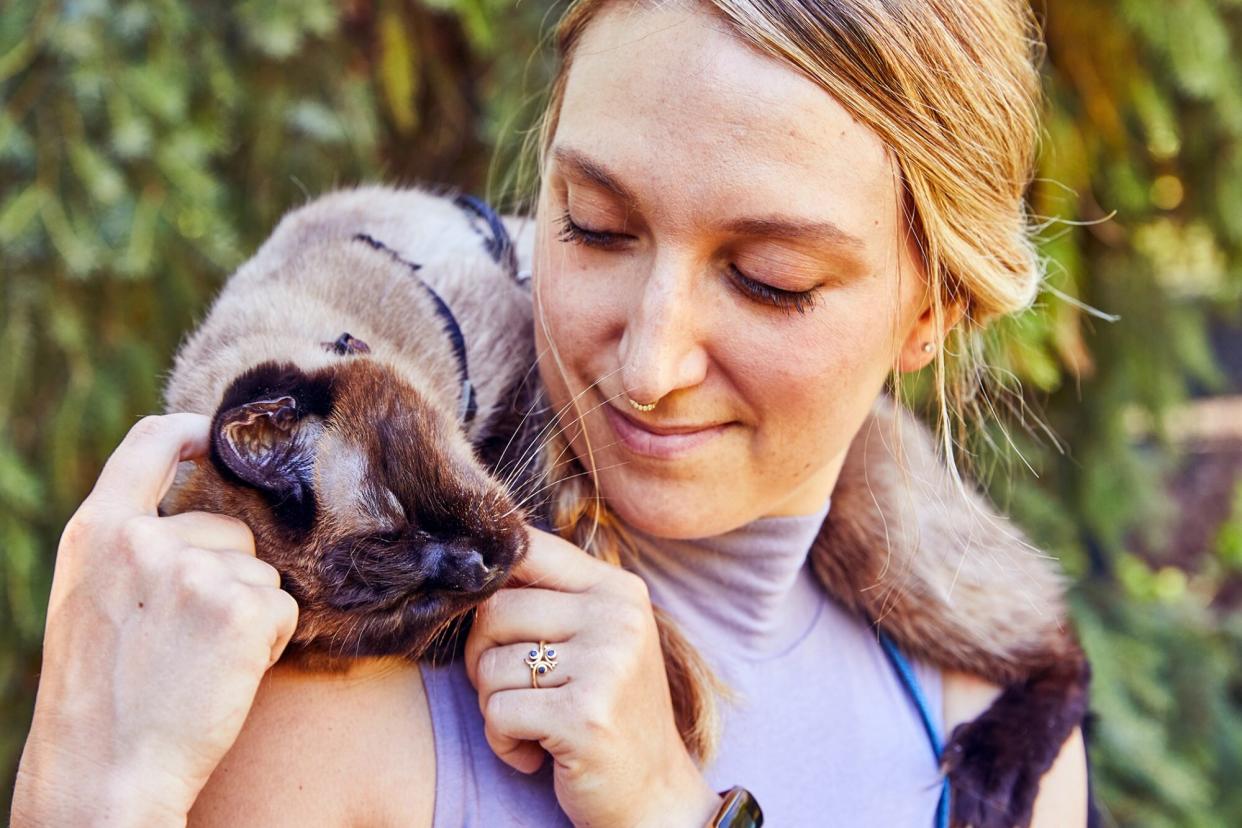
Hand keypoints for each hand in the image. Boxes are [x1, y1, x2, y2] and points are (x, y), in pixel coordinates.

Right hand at [11, 414, 299, 825]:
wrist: (104, 775)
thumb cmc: (102, 699)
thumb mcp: (92, 601)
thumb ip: (133, 549)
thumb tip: (197, 513)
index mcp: (98, 532)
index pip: (148, 445)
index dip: (189, 434)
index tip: (213, 437)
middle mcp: (145, 539)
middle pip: (230, 531)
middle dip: (228, 578)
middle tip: (185, 643)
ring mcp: (194, 570)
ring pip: (261, 574)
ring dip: (247, 614)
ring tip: (198, 664)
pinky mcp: (240, 607)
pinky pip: (283, 609)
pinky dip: (269, 643)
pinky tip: (225, 677)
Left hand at [465, 527, 721, 827]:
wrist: (654, 795)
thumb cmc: (608, 712)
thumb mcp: (596, 639)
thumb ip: (550, 597)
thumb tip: (473, 566)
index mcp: (618, 590)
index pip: (529, 549)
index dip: (488, 582)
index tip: (493, 625)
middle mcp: (617, 618)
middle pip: (494, 610)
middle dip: (482, 658)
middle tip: (512, 689)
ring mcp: (606, 666)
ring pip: (490, 666)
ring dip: (495, 707)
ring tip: (536, 724)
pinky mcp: (584, 717)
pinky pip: (498, 713)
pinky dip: (503, 741)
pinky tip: (536, 753)